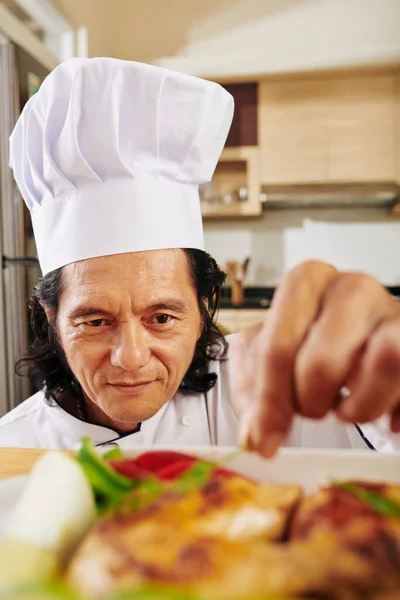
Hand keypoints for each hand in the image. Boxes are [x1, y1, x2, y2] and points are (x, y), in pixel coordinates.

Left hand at [230, 261, 399, 456]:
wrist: (354, 336)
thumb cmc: (306, 342)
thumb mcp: (263, 358)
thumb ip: (254, 395)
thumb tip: (256, 438)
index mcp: (306, 283)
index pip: (278, 349)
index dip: (269, 401)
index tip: (264, 438)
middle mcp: (352, 288)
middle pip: (322, 364)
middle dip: (310, 402)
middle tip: (312, 406)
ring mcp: (393, 311)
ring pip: (385, 362)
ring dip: (358, 408)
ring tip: (347, 408)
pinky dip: (394, 414)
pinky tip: (383, 414)